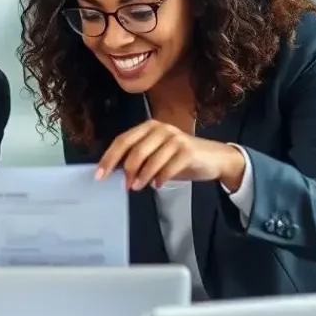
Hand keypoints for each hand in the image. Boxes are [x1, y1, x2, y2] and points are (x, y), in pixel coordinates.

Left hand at [95, 120, 245, 190]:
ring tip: (137, 188)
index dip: (109, 158)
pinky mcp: (187, 151)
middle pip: (134, 150)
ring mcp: (175, 138)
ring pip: (150, 160)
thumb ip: (139, 158)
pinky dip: (160, 178)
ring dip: (142, 177)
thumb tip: (115, 171)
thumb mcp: (157, 155)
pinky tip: (157, 185)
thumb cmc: (180, 157)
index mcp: (148, 127)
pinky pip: (168, 167)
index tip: (100, 175)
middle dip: (126, 170)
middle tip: (124, 185)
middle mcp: (160, 129)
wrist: (215, 158)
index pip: (123, 140)